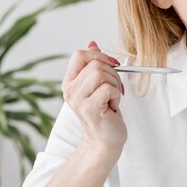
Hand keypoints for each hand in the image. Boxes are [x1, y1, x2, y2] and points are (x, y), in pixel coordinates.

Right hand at [62, 41, 126, 157]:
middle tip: (115, 89)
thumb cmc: (105, 114)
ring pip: (102, 73)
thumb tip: (93, 44)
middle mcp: (69, 89)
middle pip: (95, 63)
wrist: (105, 141)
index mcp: (70, 82)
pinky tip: (113, 106)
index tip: (112, 66)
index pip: (80, 54)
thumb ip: (94, 66)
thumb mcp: (98, 87)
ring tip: (113, 99)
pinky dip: (117, 95)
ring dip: (116, 85)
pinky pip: (109, 88)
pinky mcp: (89, 108)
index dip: (100, 56)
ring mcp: (77, 99)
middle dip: (114, 73)